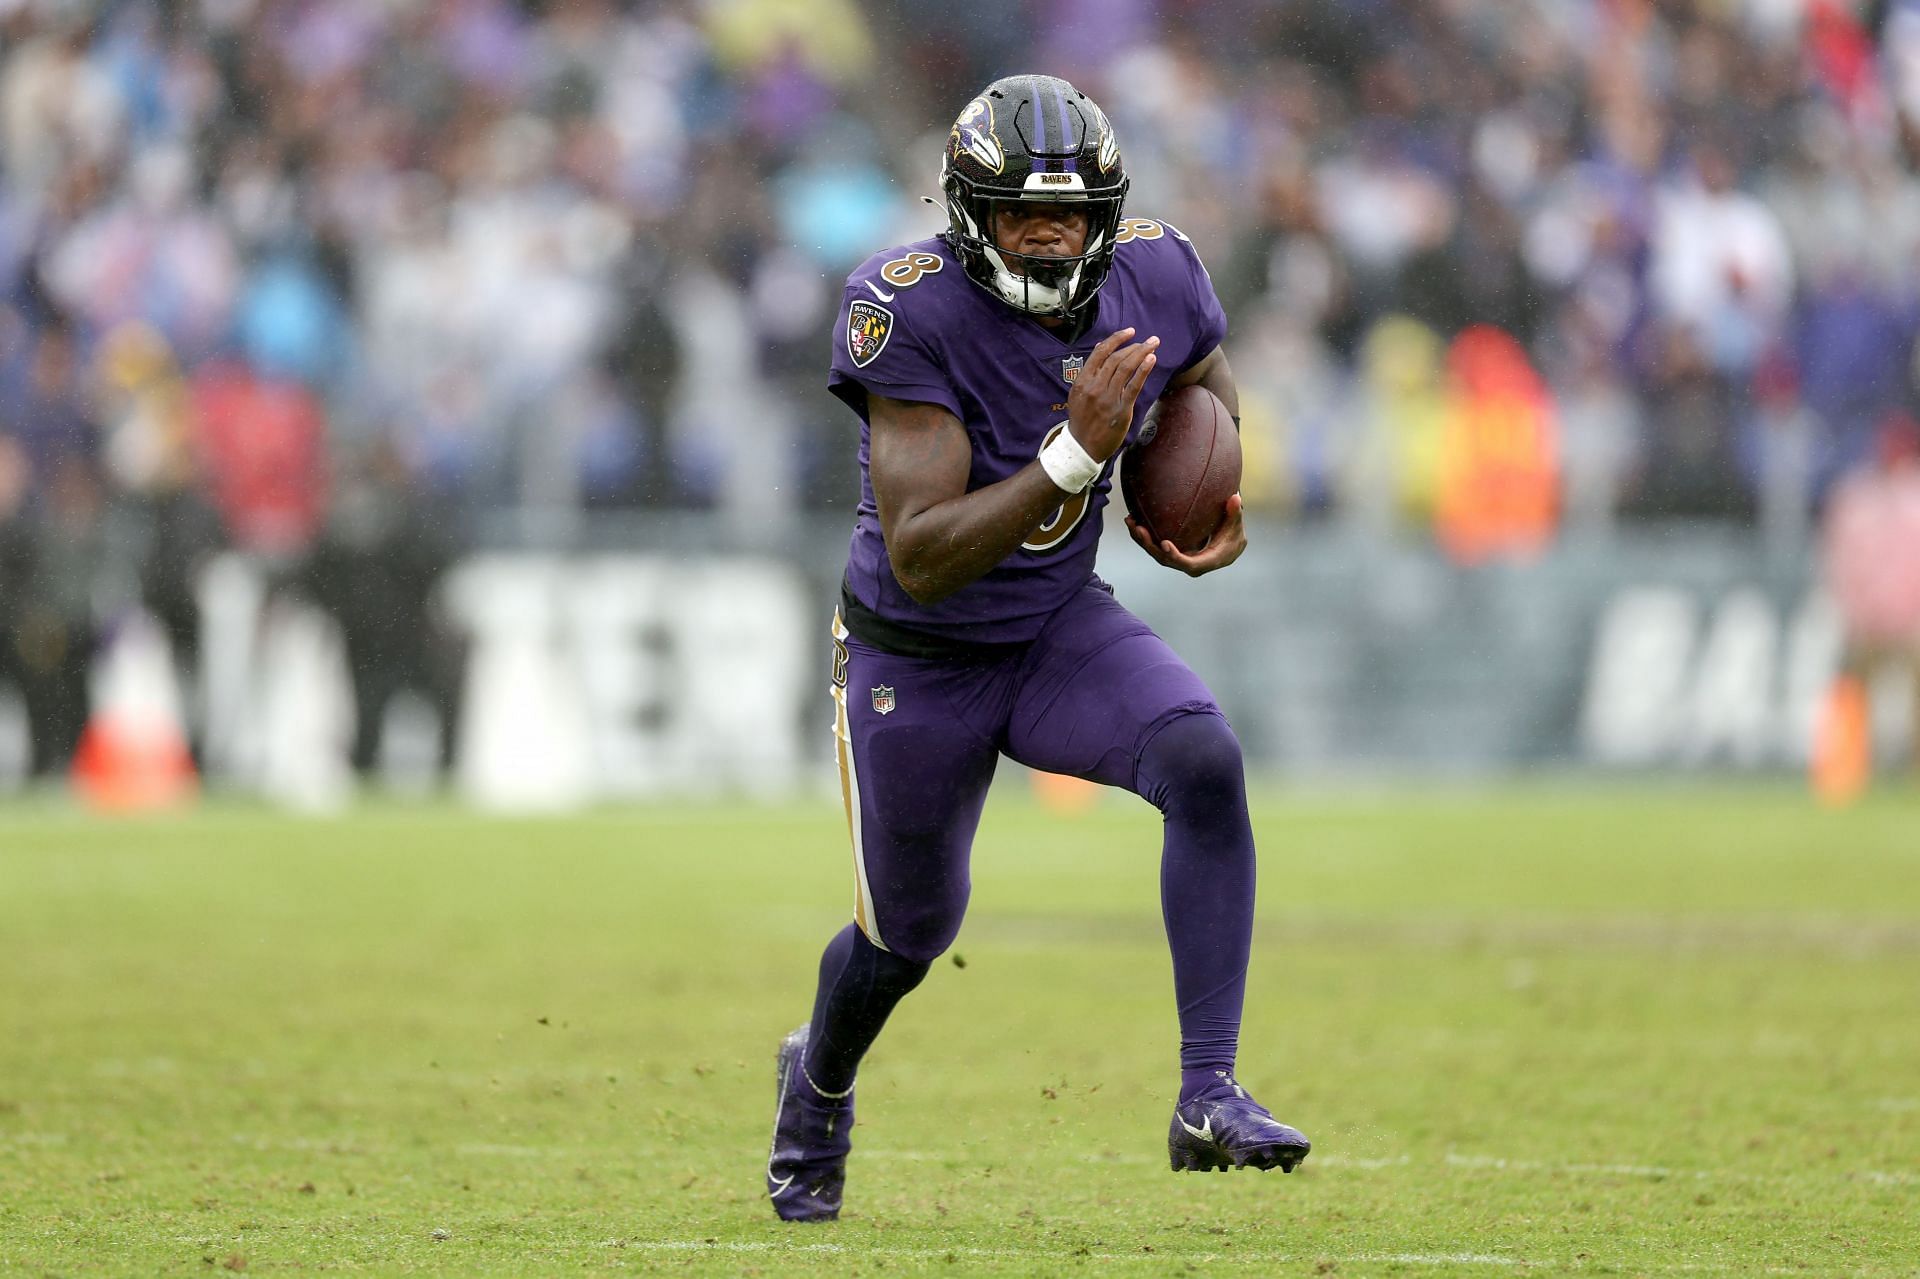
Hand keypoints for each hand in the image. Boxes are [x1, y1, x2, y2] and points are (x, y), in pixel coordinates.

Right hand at [1067, 327, 1158, 460]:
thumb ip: (1089, 371)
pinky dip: (1143, 370)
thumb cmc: (1082, 419)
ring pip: (1126, 368)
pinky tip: (1151, 360)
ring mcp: (1107, 398)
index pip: (1101, 353)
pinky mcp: (1121, 409)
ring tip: (1153, 345)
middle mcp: (1094, 387)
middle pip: (1116, 358)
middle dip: (1135, 345)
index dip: (1116, 339)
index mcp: (1082, 381)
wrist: (1082, 446)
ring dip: (1142, 353)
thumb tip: (1101, 347)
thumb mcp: (1078, 393)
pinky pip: (1134, 386)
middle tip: (1150, 340)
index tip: (1130, 332)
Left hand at [1126, 493, 1246, 576]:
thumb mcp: (1235, 525)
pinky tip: (1133, 520)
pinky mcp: (1172, 553)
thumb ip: (1235, 513)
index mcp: (1206, 561)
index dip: (1175, 556)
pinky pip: (1156, 547)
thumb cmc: (1233, 534)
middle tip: (1138, 529)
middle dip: (1150, 546)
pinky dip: (1145, 535)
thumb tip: (1236, 499)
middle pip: (1166, 559)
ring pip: (1157, 553)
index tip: (1165, 544)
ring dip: (1142, 540)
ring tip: (1130, 522)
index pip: (1188, 564)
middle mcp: (1189, 564)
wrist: (1229, 547)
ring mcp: (1179, 559)